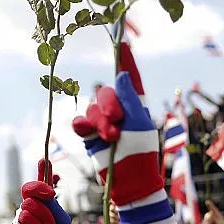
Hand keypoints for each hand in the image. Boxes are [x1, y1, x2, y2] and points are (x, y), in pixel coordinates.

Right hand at [72, 45, 175, 223]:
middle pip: (106, 93)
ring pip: (92, 108)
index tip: (123, 40)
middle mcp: (119, 111)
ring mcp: (103, 123)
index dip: (126, 60)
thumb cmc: (142, 155)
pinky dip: (84, 125)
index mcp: (136, 106)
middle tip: (118, 123)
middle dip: (109, 106)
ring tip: (112, 138)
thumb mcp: (140, 126)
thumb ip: (129, 101)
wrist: (129, 183)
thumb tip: (120, 76)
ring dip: (101, 122)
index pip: (129, 80)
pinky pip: (81, 121)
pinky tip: (89, 132)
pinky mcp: (90, 135)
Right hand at [203, 200, 223, 223]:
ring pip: (206, 221)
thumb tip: (210, 212)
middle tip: (214, 222)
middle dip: (210, 219)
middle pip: (207, 215)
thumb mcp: (219, 221)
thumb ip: (214, 216)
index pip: (213, 209)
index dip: (210, 205)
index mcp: (217, 216)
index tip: (208, 201)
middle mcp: (213, 219)